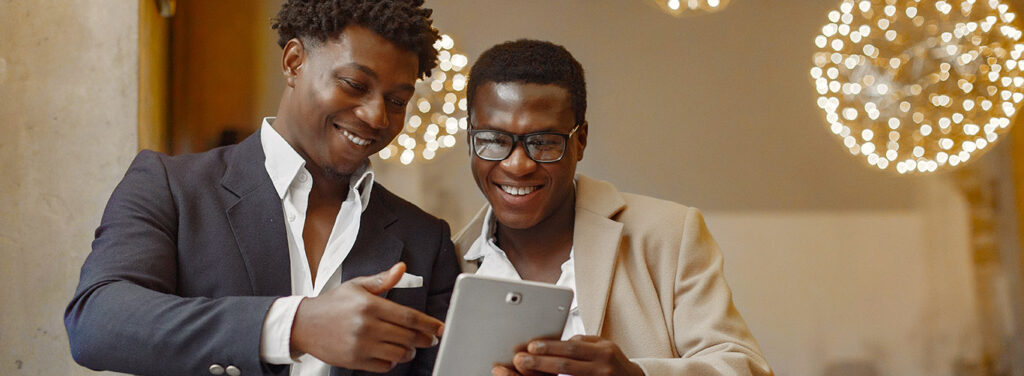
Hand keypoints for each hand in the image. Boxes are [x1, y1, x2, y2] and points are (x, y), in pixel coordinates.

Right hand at [290, 262, 443, 371]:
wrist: (304, 324)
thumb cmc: (333, 304)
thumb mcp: (357, 286)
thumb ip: (382, 280)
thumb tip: (401, 268)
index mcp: (370, 305)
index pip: (408, 317)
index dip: (428, 324)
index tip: (439, 328)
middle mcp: (366, 326)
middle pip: (408, 337)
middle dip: (424, 339)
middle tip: (430, 339)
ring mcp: (360, 345)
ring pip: (399, 353)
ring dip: (409, 351)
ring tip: (410, 347)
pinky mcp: (354, 360)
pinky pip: (384, 365)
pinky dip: (392, 361)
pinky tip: (391, 354)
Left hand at [491, 335, 644, 375]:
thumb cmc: (613, 361)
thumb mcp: (603, 346)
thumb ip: (582, 343)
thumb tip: (556, 343)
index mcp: (603, 352)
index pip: (572, 348)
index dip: (550, 347)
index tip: (531, 346)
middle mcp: (602, 368)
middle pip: (566, 366)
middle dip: (540, 362)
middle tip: (520, 360)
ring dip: (544, 375)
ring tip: (525, 371)